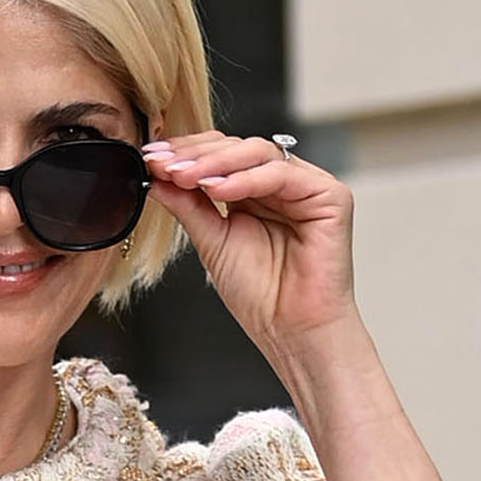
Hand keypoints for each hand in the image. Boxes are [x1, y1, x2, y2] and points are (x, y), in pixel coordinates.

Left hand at [140, 134, 357, 373]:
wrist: (290, 332)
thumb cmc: (261, 296)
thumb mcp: (211, 241)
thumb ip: (187, 205)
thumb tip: (156, 176)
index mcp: (254, 192)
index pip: (220, 157)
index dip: (185, 153)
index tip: (151, 158)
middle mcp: (281, 184)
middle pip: (237, 148)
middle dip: (196, 155)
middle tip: (163, 164)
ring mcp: (306, 186)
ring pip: (258, 153)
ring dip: (216, 163)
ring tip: (184, 176)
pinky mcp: (329, 195)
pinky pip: (282, 174)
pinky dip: (247, 179)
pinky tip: (218, 189)